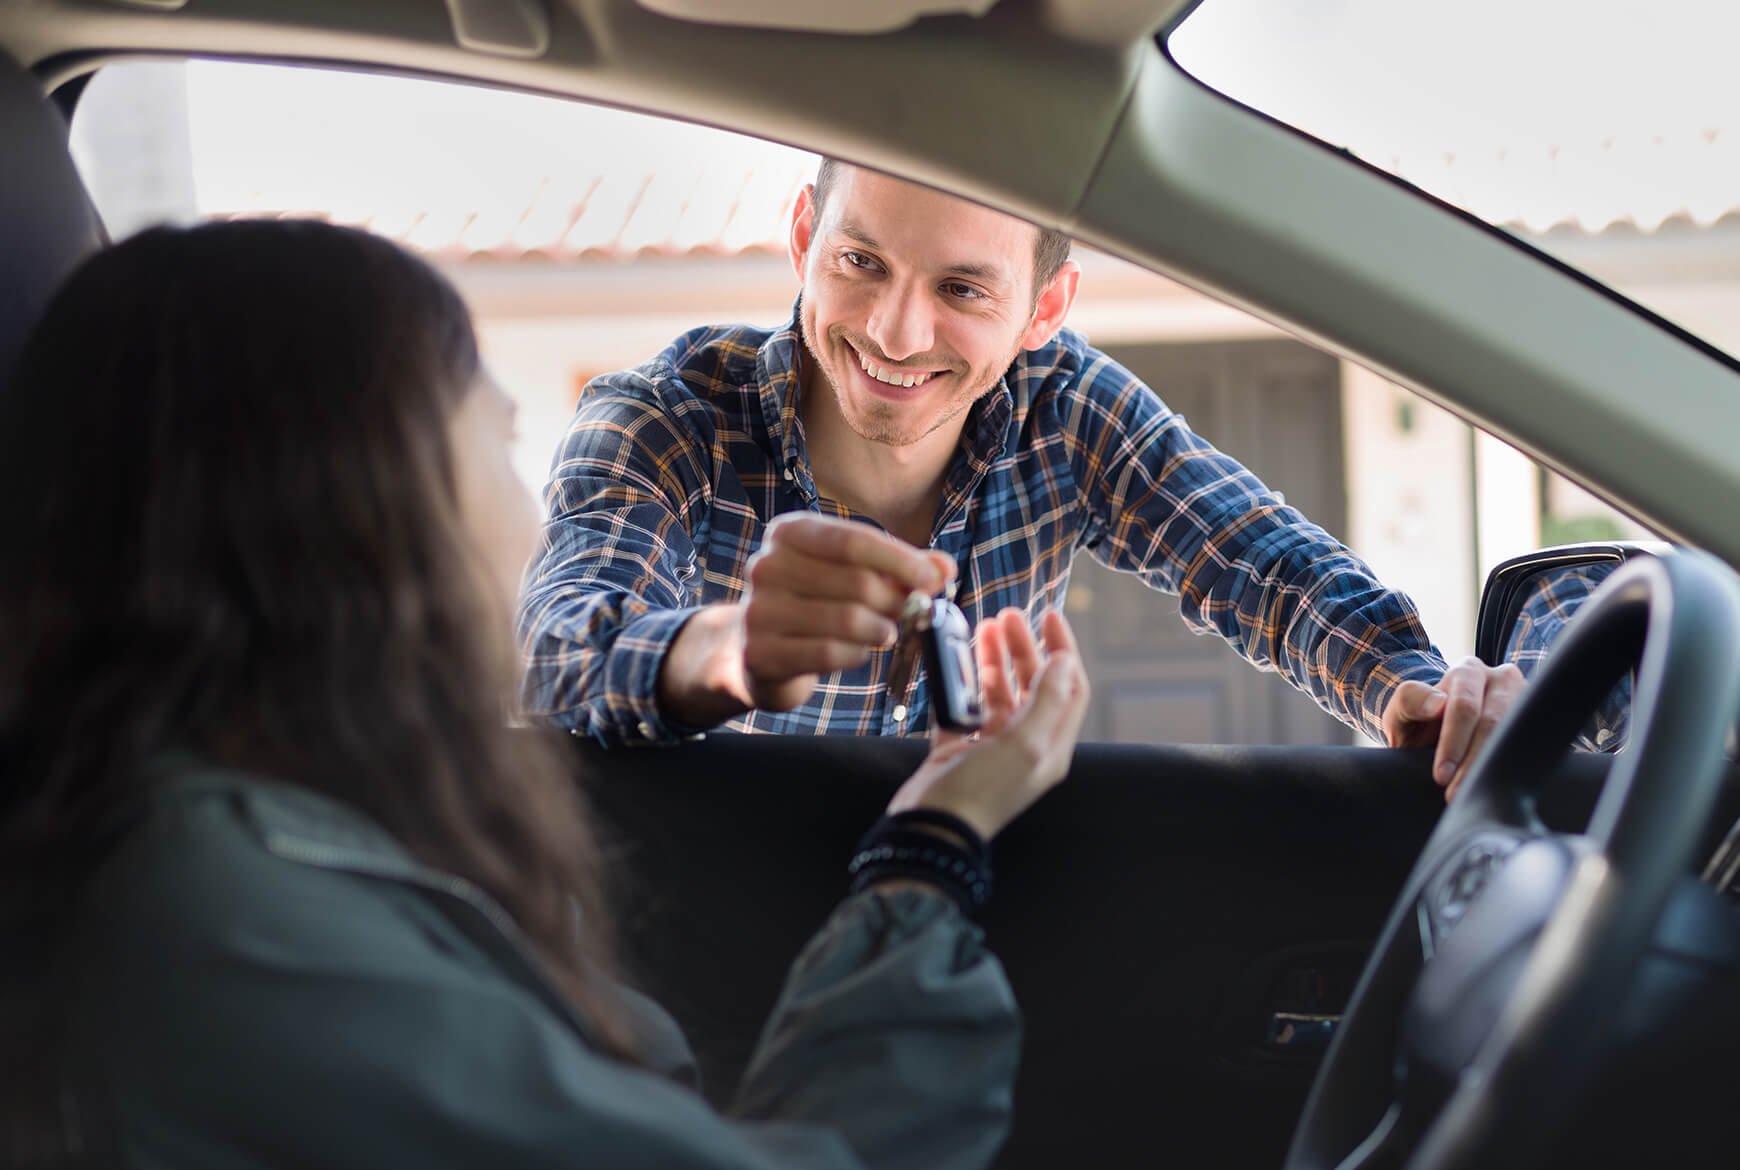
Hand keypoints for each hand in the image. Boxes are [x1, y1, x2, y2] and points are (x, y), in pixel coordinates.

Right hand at [658, 514, 951, 723]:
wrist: (754, 650)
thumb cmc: (814, 604)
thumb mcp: (852, 574)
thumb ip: (899, 569)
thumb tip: (944, 568)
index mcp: (790, 533)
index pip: (853, 540)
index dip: (900, 560)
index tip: (932, 579)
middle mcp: (767, 565)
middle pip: (855, 582)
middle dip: (895, 600)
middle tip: (912, 613)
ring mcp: (758, 610)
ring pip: (846, 619)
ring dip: (879, 630)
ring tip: (885, 633)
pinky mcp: (760, 652)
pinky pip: (828, 653)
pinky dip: (855, 654)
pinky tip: (857, 651)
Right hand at [887, 608, 1089, 841]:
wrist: (930, 830)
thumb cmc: (980, 793)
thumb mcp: (1024, 745)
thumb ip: (1047, 700)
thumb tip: (1064, 661)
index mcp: (1050, 746)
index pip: (1070, 689)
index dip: (1064, 651)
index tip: (1050, 616)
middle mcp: (1025, 745)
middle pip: (1033, 685)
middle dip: (1023, 648)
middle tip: (1007, 616)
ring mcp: (991, 747)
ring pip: (998, 692)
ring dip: (993, 660)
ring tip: (982, 628)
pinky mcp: (958, 748)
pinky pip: (964, 706)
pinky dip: (961, 683)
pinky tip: (954, 662)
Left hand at [1382, 657, 1526, 802]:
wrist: (1438, 735)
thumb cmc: (1419, 721)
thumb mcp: (1403, 710)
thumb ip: (1411, 700)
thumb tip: (1440, 703)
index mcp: (1467, 672)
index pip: (1465, 705)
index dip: (1454, 742)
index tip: (1441, 776)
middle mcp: (1502, 680)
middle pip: (1493, 722)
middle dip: (1473, 762)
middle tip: (1456, 794)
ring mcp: (1526, 701)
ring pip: (1515, 737)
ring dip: (1494, 769)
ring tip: (1475, 794)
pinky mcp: (1537, 724)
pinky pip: (1532, 748)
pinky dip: (1514, 770)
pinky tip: (1499, 789)